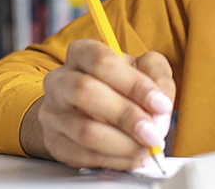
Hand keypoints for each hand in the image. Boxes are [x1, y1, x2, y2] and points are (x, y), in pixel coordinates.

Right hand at [32, 39, 175, 169]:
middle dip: (127, 117)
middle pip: (86, 93)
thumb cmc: (120, 84)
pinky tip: (132, 157)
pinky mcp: (54, 141)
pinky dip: (114, 161)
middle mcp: (59, 80)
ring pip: (85, 130)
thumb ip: (157, 79)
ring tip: (146, 149)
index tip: (161, 105)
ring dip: (123, 145)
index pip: (102, 62)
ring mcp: (52, 112)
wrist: (90, 107)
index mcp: (81, 53)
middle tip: (153, 134)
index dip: (134, 84)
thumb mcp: (145, 69)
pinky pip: (83, 155)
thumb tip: (159, 109)